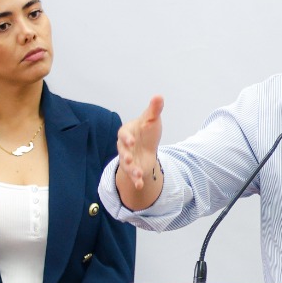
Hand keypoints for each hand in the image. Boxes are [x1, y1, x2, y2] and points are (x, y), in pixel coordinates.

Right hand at [116, 95, 164, 209]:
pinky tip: (140, 186)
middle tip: (129, 159)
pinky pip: (133, 175)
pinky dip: (136, 181)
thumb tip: (159, 96)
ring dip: (131, 170)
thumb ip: (154, 110)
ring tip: (138, 174)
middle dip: (125, 155)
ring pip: (126, 165)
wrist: (147, 144)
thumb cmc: (147, 129)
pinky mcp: (134, 168)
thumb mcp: (152, 119)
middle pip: (122, 151)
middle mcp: (125, 146)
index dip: (126, 138)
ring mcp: (128, 158)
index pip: (123, 134)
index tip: (131, 141)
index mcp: (127, 132)